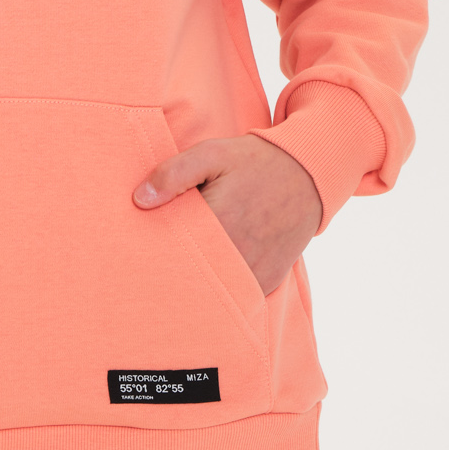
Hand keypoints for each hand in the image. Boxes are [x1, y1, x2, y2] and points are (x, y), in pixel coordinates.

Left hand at [132, 133, 322, 295]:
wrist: (309, 174)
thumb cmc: (254, 161)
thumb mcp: (212, 154)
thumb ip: (174, 174)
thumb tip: (139, 200)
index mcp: (220, 222)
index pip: (173, 249)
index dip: (155, 249)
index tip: (139, 249)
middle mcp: (238, 254)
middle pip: (191, 275)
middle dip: (173, 270)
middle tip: (152, 266)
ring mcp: (255, 271)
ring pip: (214, 291)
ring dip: (198, 283)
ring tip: (180, 272)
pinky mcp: (268, 281)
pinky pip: (237, 295)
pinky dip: (223, 288)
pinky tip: (209, 276)